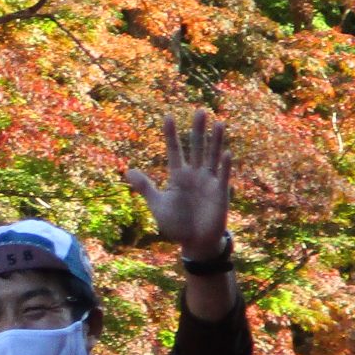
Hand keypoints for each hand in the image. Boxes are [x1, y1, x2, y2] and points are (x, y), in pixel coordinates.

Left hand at [125, 109, 231, 260]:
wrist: (195, 243)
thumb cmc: (176, 224)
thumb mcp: (157, 204)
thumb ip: (145, 187)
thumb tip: (128, 170)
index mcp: (178, 176)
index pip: (174, 150)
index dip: (171, 134)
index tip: (167, 116)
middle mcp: (195, 174)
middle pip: (196, 147)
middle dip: (197, 130)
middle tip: (199, 111)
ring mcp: (208, 182)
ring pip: (212, 156)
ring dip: (215, 141)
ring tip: (217, 123)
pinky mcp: (220, 193)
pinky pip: (222, 176)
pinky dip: (224, 166)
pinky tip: (226, 153)